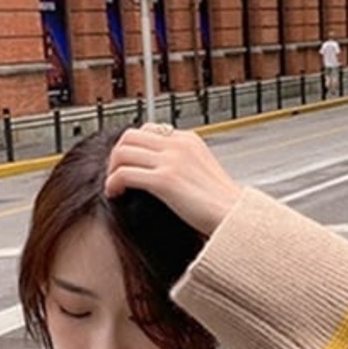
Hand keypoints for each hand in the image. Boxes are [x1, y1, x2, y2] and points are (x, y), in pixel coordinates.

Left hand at [105, 125, 241, 236]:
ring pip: (123, 152)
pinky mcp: (165, 180)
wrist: (235, 218)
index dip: (133, 148)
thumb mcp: (203, 176)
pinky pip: (125, 174)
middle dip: (117, 155)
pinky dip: (113, 183)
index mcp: (189, 140)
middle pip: (130, 135)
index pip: (149, 130)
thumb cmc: (222, 207)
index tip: (128, 166)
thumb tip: (163, 177)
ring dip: (112, 169)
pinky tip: (115, 195)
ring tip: (114, 188)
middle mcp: (178, 145)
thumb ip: (184, 168)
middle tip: (115, 176)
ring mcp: (171, 160)